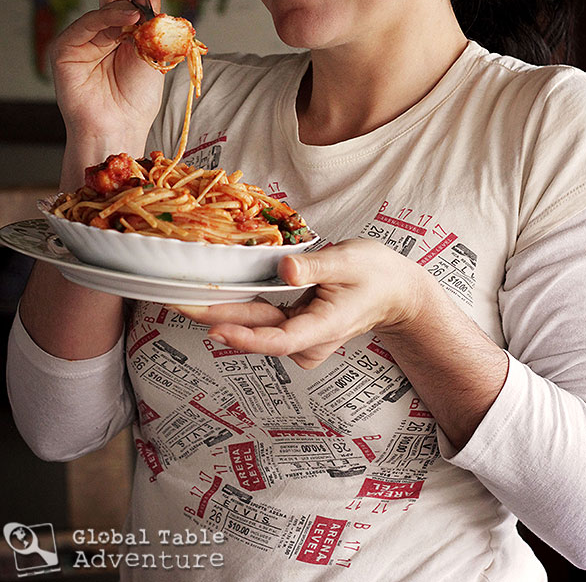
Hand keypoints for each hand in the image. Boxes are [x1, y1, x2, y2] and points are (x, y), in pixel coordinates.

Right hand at [52, 0, 165, 148]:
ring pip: (102, 6)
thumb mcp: (152, 50)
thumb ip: (152, 17)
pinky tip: (127, 20)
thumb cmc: (137, 96)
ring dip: (123, 9)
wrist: (122, 125)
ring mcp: (82, 38)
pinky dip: (107, 18)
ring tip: (138, 19)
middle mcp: (101, 29)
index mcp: (123, 29)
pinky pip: (86, 24)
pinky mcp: (66, 49)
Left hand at [171, 239, 423, 368]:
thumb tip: (285, 267)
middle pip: (257, 332)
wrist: (393, 292)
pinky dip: (237, 309)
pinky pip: (262, 321)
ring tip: (183, 297)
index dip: (244, 338)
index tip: (214, 328)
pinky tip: (211, 296)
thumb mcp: (349, 261)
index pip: (278, 339)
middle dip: (215, 317)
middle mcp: (308, 340)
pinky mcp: (294, 330)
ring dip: (221, 313)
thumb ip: (316, 265)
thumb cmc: (375, 273)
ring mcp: (300, 339)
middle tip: (176, 302)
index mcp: (324, 326)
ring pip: (256, 327)